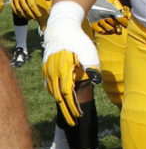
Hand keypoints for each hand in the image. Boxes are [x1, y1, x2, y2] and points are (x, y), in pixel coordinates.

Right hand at [8, 0, 50, 21]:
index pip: (32, 5)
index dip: (36, 11)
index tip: (39, 16)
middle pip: (25, 9)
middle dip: (31, 15)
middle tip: (36, 18)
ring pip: (19, 9)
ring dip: (24, 15)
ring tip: (30, 18)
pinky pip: (13, 7)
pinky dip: (17, 12)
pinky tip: (22, 14)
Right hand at [42, 3, 99, 124]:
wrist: (62, 27)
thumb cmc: (78, 39)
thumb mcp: (89, 51)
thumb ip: (91, 66)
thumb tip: (95, 80)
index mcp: (63, 70)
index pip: (68, 95)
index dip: (73, 108)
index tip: (79, 117)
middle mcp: (52, 73)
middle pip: (59, 97)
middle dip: (66, 111)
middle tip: (74, 122)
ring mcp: (48, 70)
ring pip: (54, 92)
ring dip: (62, 103)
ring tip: (70, 113)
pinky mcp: (46, 68)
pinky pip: (50, 85)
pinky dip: (56, 94)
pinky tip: (62, 99)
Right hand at [89, 0, 130, 35]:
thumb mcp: (112, 0)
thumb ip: (119, 7)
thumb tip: (125, 14)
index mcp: (111, 9)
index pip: (120, 18)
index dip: (124, 22)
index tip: (126, 25)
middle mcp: (105, 15)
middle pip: (113, 23)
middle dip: (117, 27)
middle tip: (119, 29)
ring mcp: (98, 18)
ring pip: (107, 27)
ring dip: (111, 29)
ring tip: (113, 30)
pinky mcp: (92, 21)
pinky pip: (98, 28)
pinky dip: (102, 30)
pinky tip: (104, 31)